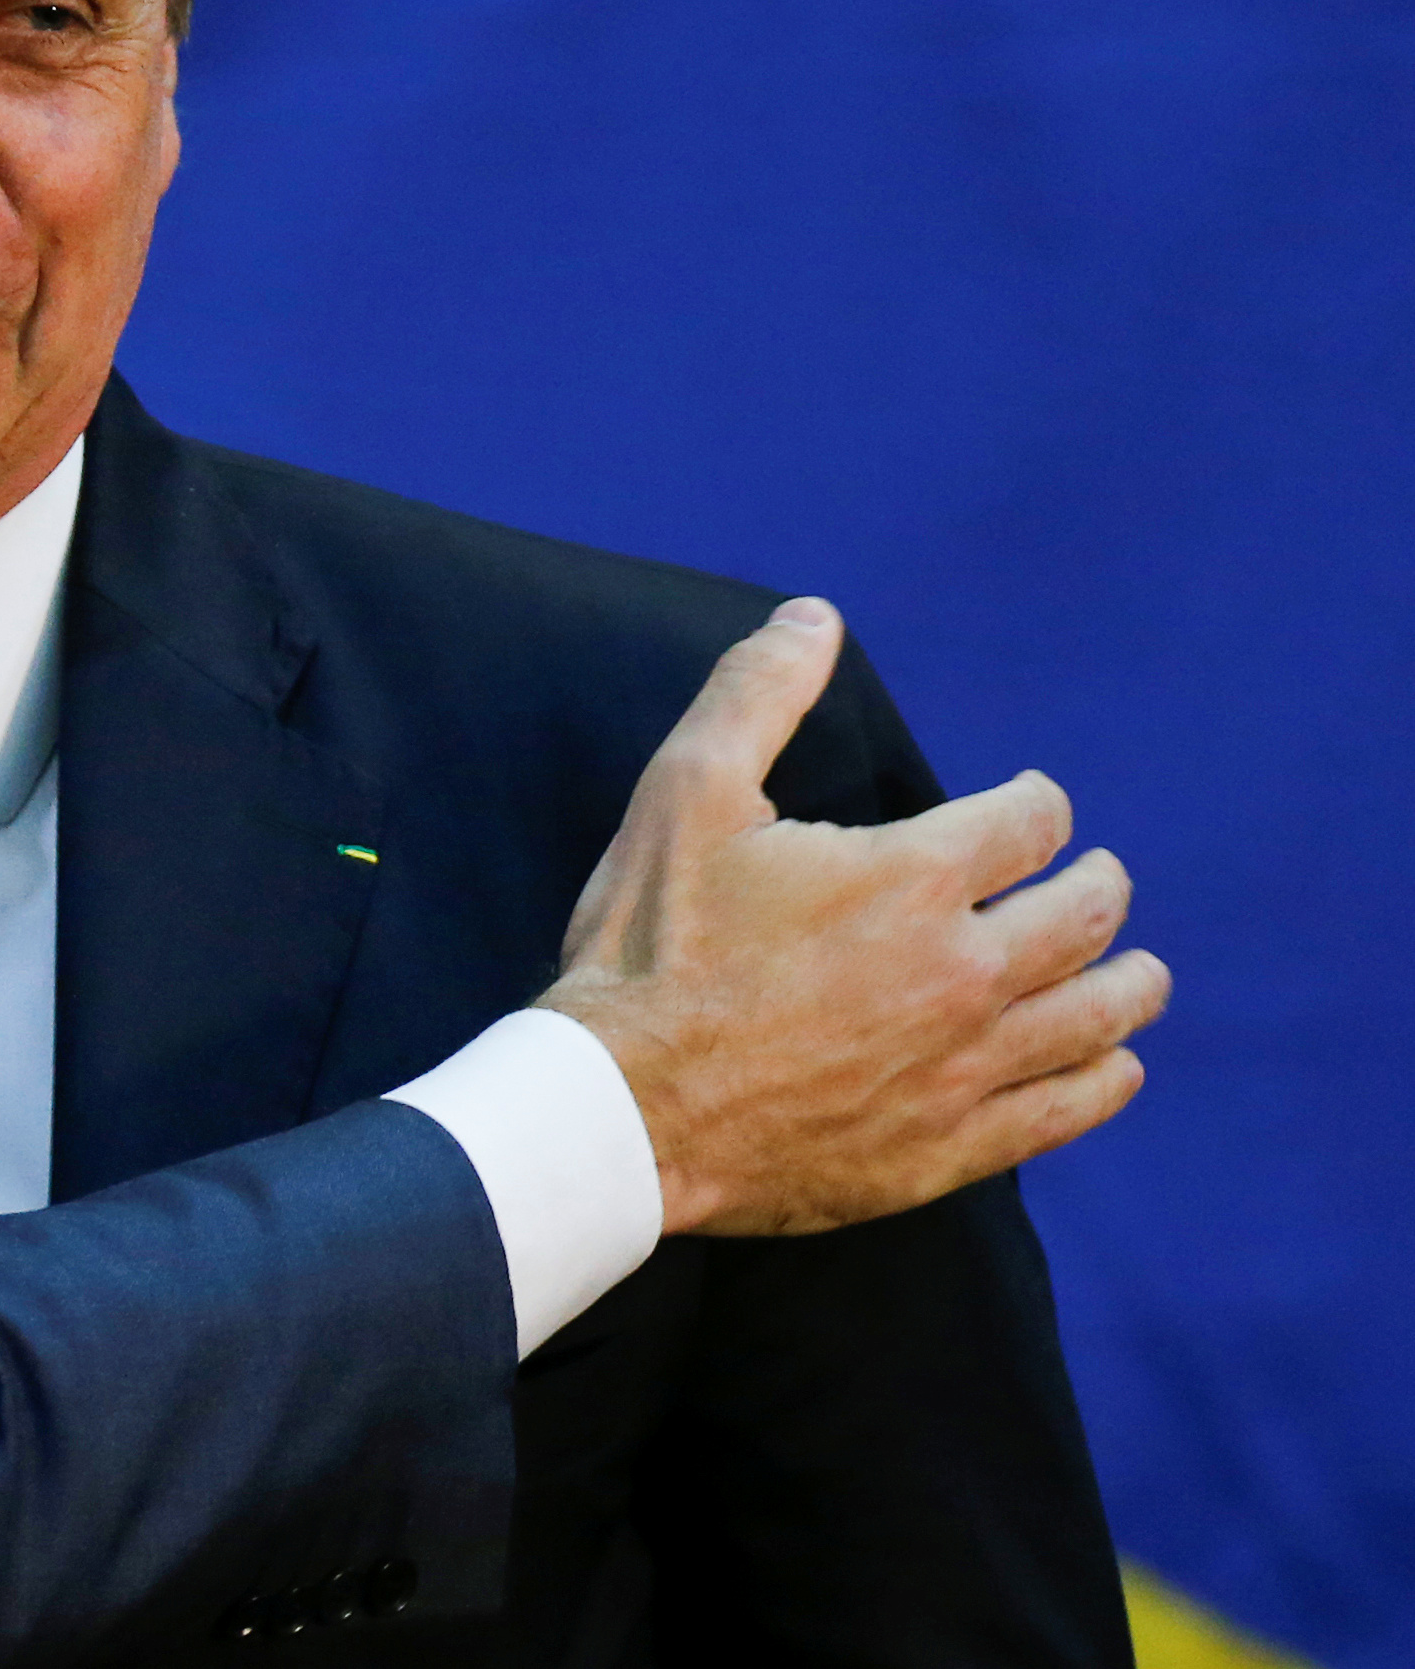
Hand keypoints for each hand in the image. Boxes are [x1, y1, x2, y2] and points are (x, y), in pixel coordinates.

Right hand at [539, 598, 1170, 1236]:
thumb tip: (813, 616)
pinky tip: (1114, 1065)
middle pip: (1085, 916)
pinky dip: (1106, 1079)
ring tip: (1138, 971)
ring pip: (1098, 1015)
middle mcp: (964, 971)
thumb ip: (756, 695)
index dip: (1038, 803)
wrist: (623, 1114)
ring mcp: (966, 1066)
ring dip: (1130, 982)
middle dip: (1099, 885)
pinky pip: (1068, 1109)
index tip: (1032, 807)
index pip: (1032, 821)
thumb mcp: (684, 796)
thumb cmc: (649, 950)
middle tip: (1098, 879)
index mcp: (912, 878)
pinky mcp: (951, 1146)